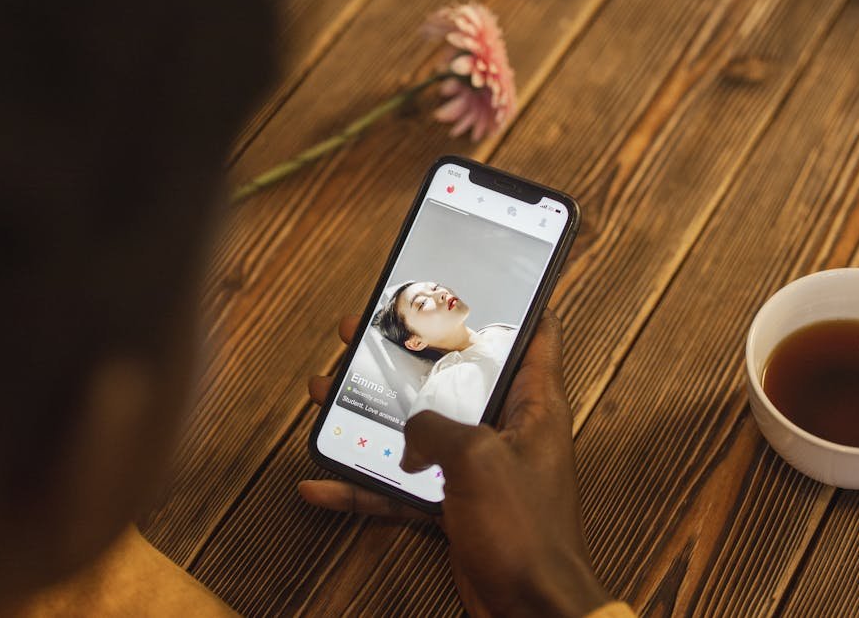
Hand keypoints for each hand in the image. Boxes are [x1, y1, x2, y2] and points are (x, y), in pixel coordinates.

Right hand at [301, 313, 610, 616]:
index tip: (487, 274)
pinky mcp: (456, 505)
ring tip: (328, 389)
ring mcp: (479, 468)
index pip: (535, 333)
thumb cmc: (527, 532)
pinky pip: (403, 485)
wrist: (530, 608)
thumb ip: (436, 428)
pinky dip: (365, 484)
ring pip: (419, 426)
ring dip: (373, 411)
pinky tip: (324, 483)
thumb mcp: (477, 459)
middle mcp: (508, 428)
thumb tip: (411, 434)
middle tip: (369, 326)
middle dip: (411, 350)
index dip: (516, 299)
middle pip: (456, 374)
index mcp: (534, 403)